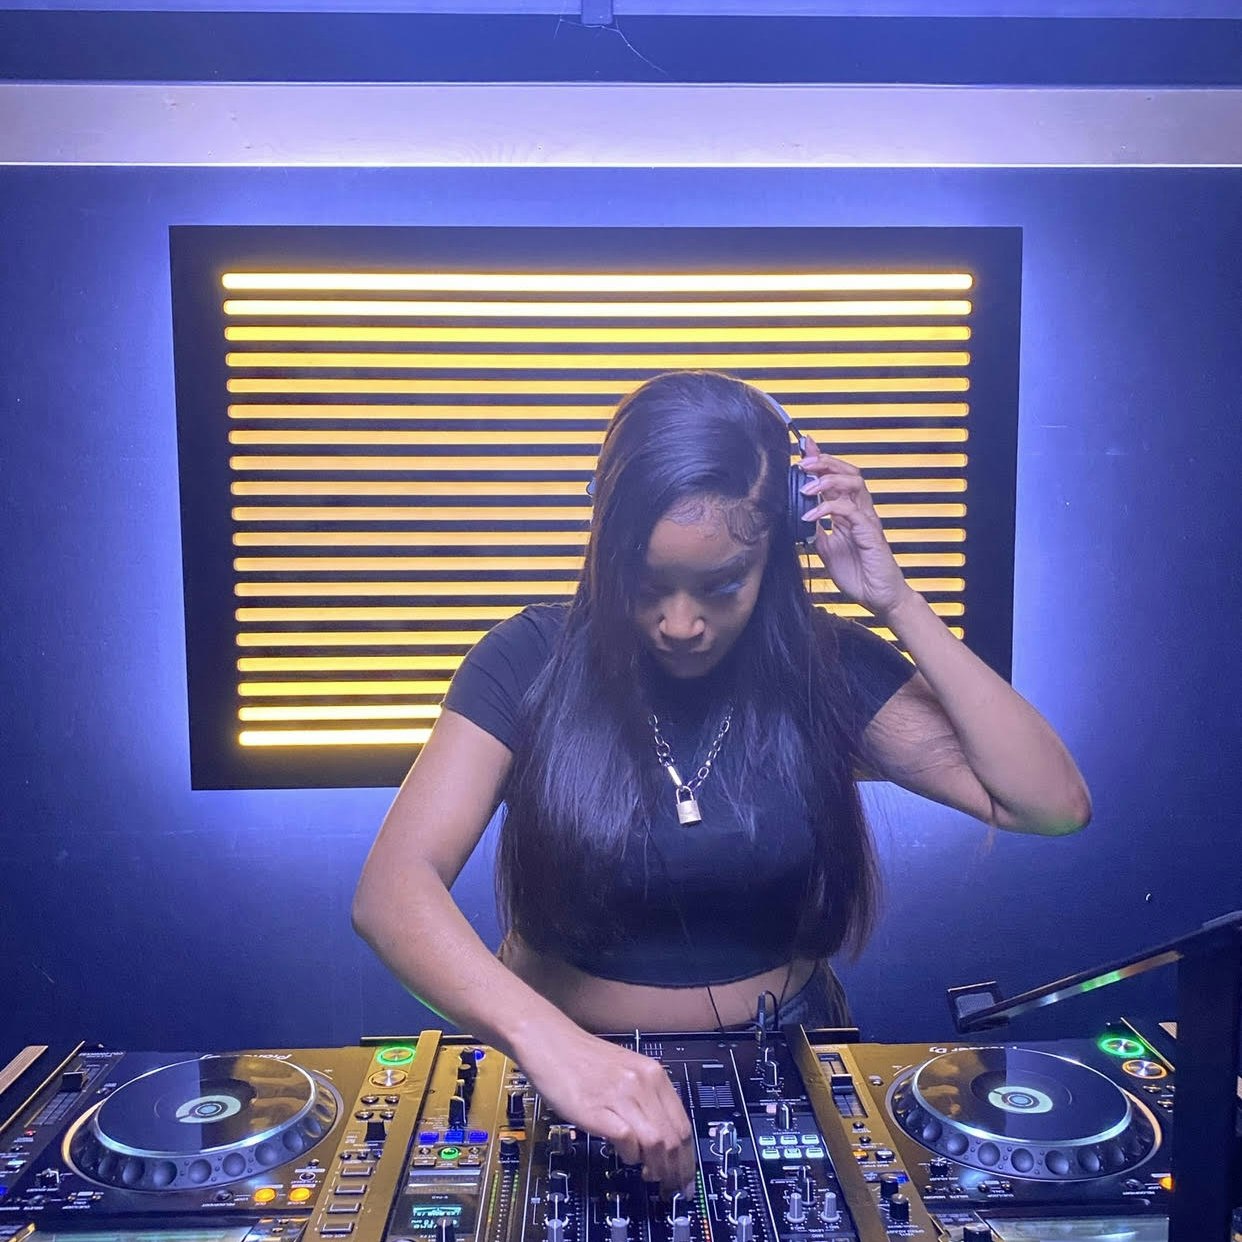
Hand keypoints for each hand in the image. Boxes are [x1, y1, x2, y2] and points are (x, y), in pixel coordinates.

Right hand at [515, 1022, 695, 1196]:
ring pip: (656, 1142)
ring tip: (649, 1176)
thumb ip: (646, 1099)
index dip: (688, 1158)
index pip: (683, 1124)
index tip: (686, 1177)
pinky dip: (630, 1156)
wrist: (551, 1043)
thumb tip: (662, 1141)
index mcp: (654, 1074)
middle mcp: (642, 1083)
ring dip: (656, 1168)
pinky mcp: (597, 1109)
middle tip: (671, 1187)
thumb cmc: (584, 1060)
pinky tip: (625, 1156)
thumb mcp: (627, 1072)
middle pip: (673, 1138)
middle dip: (676, 1170)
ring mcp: (620, 1095)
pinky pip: (627, 1140)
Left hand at [798, 436, 912, 620]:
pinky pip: (850, 512)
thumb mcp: (827, 550)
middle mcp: (860, 511)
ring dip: (827, 480)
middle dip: (825, 461)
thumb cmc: (859, 575)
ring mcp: (867, 520)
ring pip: (853, 484)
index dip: (822, 460)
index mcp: (850, 513)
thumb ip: (816, 531)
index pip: (836, 478)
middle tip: (803, 460)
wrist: (880, 598)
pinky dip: (828, 509)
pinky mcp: (870, 533)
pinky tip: (811, 515)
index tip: (804, 446)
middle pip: (848, 472)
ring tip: (806, 485)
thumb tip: (799, 517)